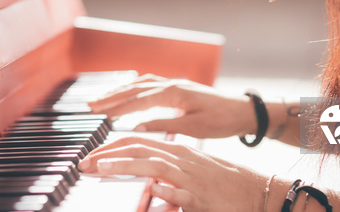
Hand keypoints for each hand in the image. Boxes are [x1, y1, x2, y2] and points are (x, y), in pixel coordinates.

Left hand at [78, 136, 263, 211]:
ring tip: (103, 168)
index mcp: (176, 151)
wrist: (255, 191)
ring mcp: (190, 178)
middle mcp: (181, 160)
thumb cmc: (220, 182)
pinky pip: (181, 194)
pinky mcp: (201, 198)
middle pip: (140, 149)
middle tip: (84, 163)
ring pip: (155, 166)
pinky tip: (151, 190)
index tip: (91, 155)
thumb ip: (164, 166)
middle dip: (109, 154)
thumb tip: (141, 173)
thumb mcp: (189, 168)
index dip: (111, 146)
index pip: (137, 141)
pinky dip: (165, 191)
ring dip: (127, 166)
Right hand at [88, 74, 256, 137]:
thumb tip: (136, 127)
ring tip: (102, 99)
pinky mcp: (178, 88)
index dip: (118, 108)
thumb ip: (164, 125)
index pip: (139, 100)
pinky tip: (127, 93)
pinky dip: (134, 88)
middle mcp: (172, 84)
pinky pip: (150, 84)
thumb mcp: (194, 128)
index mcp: (174, 92)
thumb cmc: (221, 121)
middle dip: (112, 96)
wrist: (243, 110)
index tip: (99, 115)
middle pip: (135, 88)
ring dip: (120, 91)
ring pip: (141, 84)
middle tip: (90, 105)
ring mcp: (175, 84)